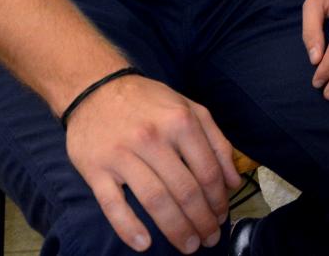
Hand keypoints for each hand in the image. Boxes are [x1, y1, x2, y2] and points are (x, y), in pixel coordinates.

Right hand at [65, 73, 240, 252]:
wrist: (95, 88)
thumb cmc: (149, 102)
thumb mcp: (190, 109)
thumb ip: (217, 142)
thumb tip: (234, 182)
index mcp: (181, 122)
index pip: (207, 171)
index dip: (218, 200)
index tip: (222, 217)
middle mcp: (154, 138)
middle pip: (184, 190)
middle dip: (201, 220)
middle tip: (208, 240)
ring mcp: (123, 154)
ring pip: (155, 200)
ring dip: (175, 229)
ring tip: (187, 246)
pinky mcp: (96, 169)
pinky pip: (113, 204)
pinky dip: (129, 228)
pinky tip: (144, 244)